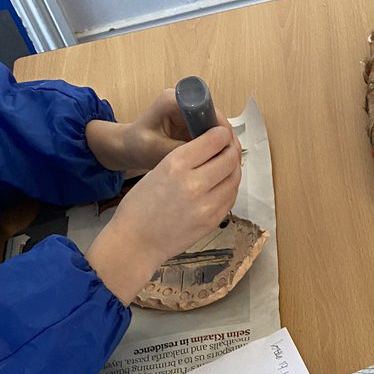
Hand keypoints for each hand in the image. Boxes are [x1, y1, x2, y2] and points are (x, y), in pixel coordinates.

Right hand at [85, 125, 241, 304]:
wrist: (137, 242)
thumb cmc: (141, 204)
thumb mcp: (158, 169)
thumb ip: (186, 158)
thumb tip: (212, 147)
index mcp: (176, 164)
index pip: (215, 140)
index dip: (222, 133)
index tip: (221, 132)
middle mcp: (195, 183)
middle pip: (230, 158)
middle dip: (232, 149)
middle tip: (228, 147)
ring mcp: (207, 205)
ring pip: (235, 178)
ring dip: (234, 168)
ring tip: (226, 164)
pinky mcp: (213, 221)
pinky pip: (231, 197)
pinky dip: (230, 187)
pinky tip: (223, 183)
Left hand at [86, 88, 236, 174]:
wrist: (128, 147)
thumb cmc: (137, 145)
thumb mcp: (157, 150)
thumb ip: (180, 150)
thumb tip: (208, 156)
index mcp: (173, 100)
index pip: (206, 108)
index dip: (220, 127)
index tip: (227, 147)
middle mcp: (184, 102)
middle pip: (215, 118)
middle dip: (226, 139)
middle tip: (234, 162)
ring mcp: (190, 114)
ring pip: (216, 128)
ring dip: (224, 146)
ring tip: (231, 167)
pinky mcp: (193, 125)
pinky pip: (211, 136)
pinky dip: (217, 150)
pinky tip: (222, 165)